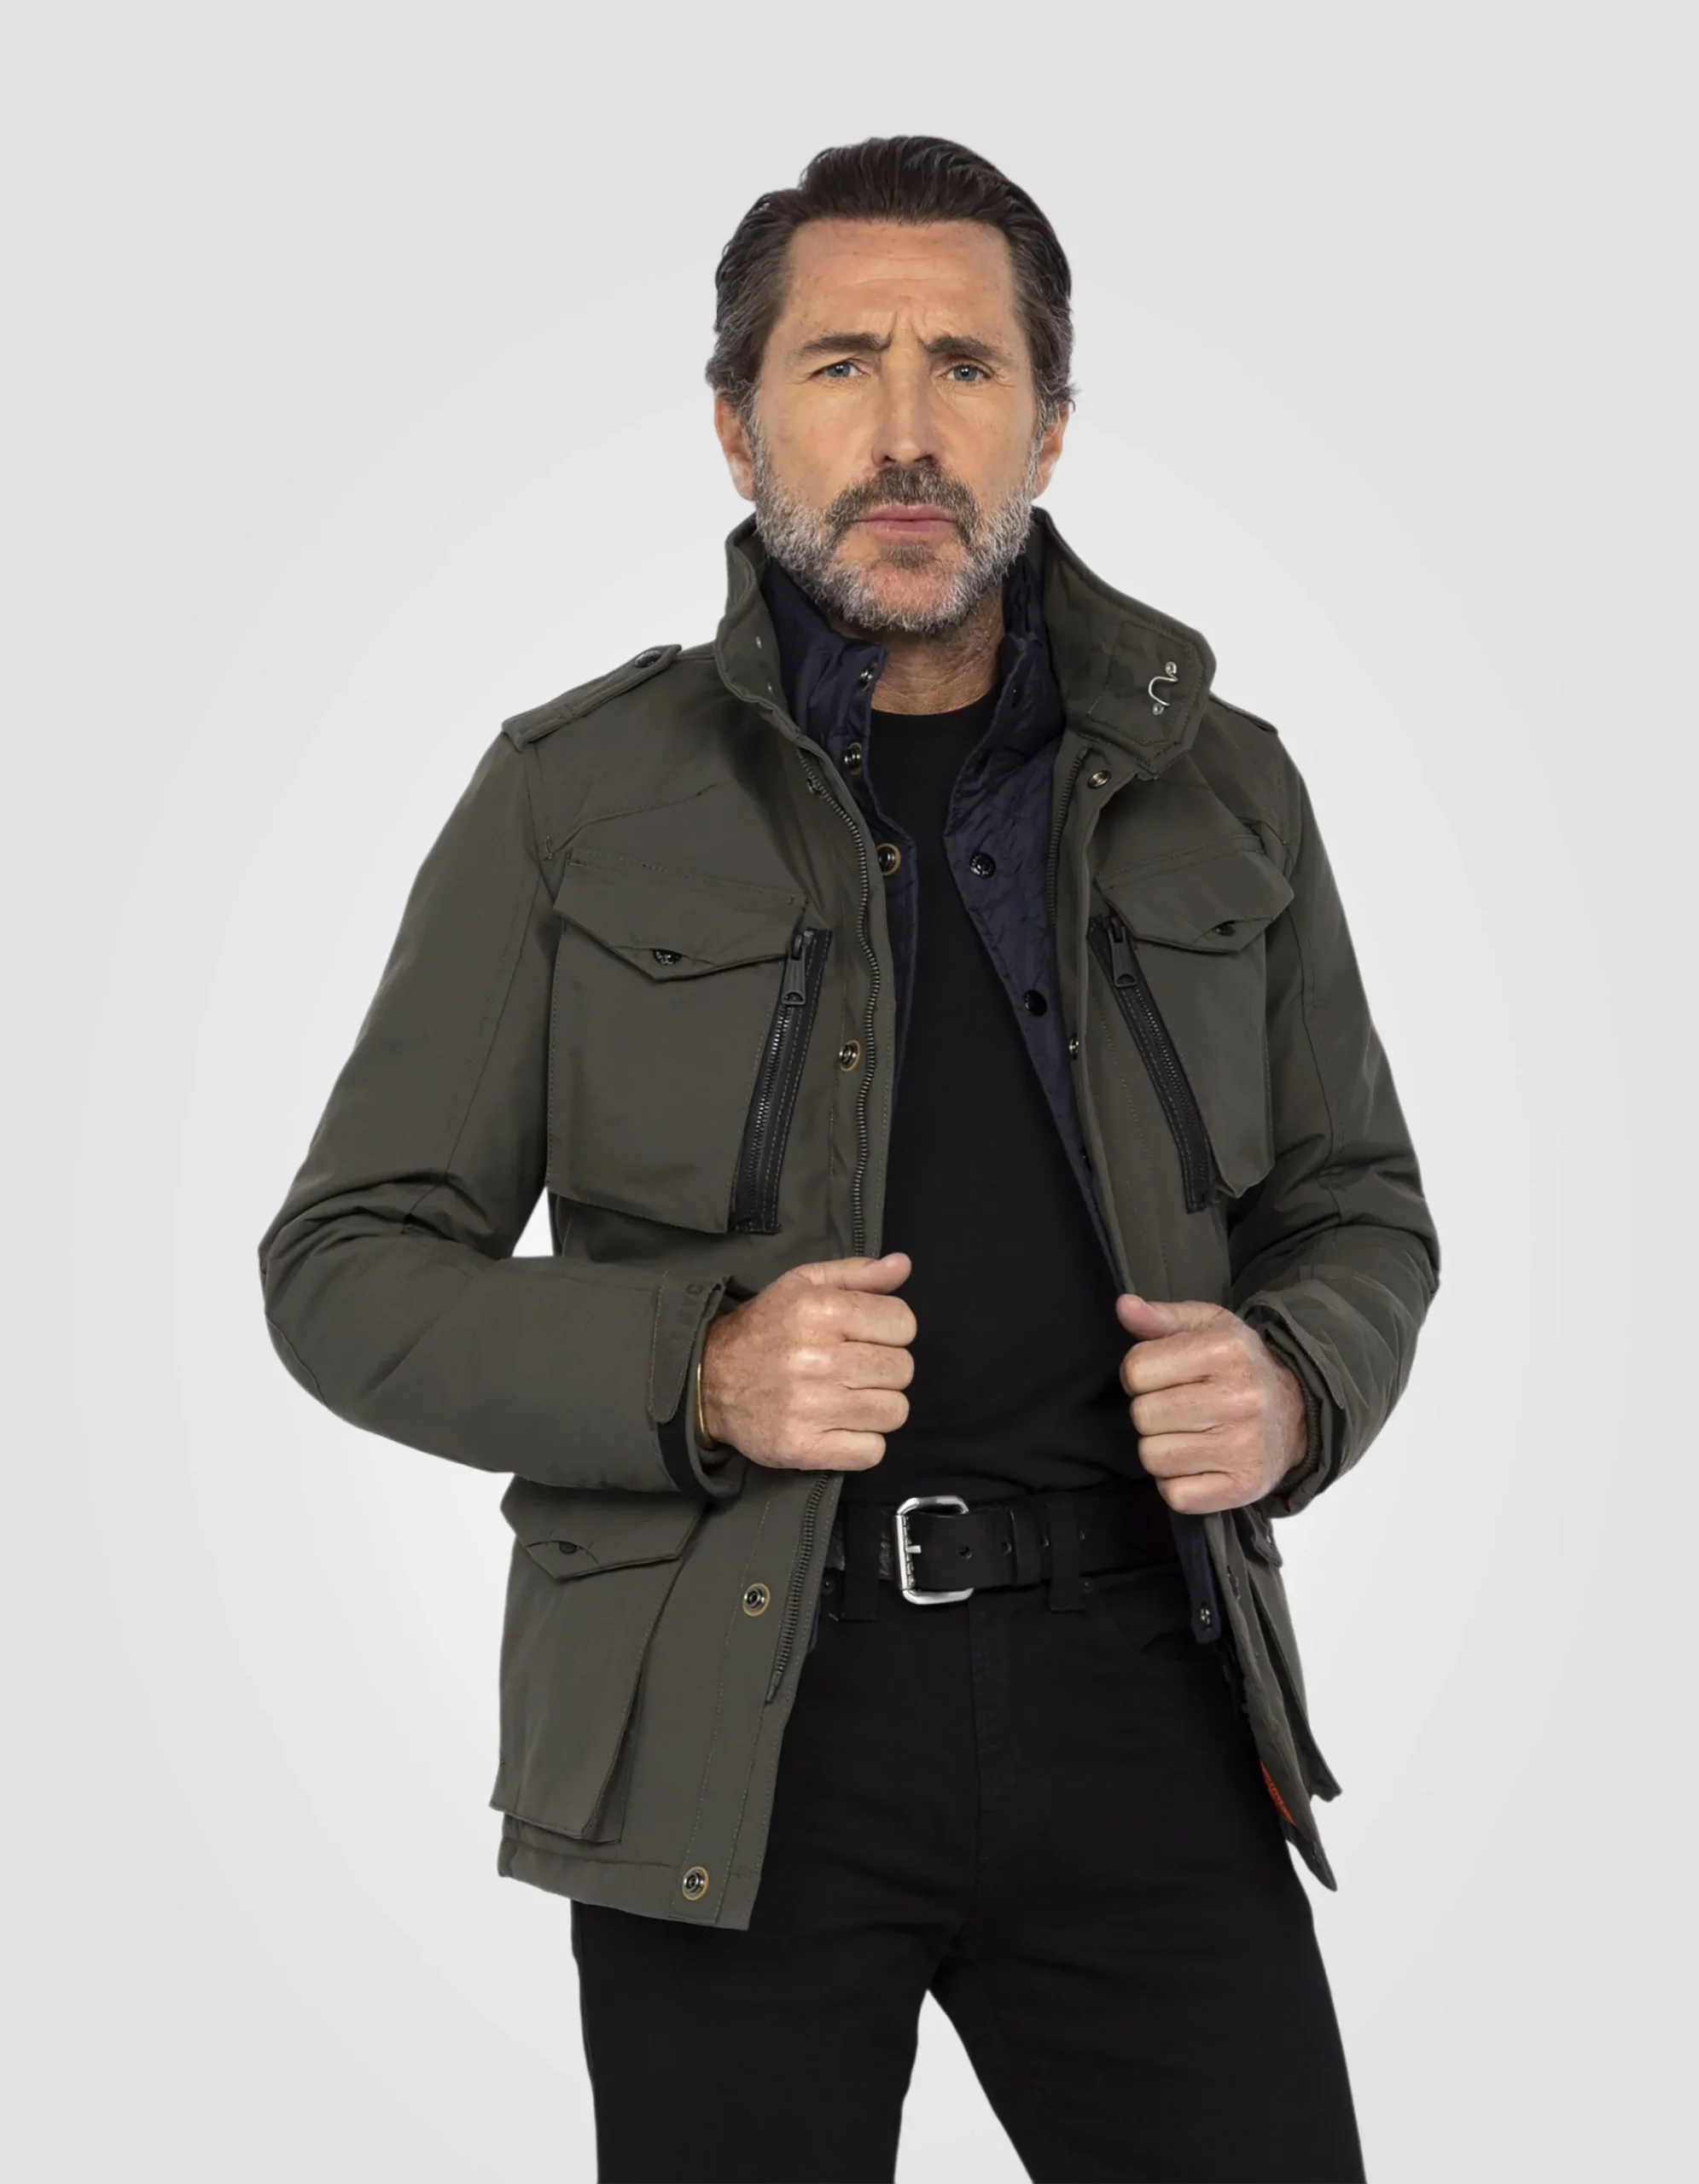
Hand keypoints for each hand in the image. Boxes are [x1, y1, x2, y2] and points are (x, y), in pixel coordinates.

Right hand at [699, 1252, 915, 1470]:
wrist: (709, 1381)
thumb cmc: (766, 1328)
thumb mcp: (804, 1284)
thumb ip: (858, 1274)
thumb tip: (902, 1265)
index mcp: (822, 1311)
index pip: (904, 1324)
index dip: (891, 1330)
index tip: (867, 1336)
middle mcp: (818, 1359)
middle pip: (902, 1370)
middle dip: (885, 1368)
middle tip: (854, 1369)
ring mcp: (811, 1407)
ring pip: (894, 1412)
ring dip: (877, 1407)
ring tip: (847, 1397)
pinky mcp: (804, 1448)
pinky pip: (872, 1452)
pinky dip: (862, 1443)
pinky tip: (839, 1426)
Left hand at [1113, 1293, 1306, 1515]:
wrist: (1299, 1412)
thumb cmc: (1241, 1366)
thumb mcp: (1208, 1327)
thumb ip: (1161, 1318)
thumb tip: (1124, 1306)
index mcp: (1225, 1351)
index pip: (1137, 1369)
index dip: (1138, 1374)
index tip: (1160, 1377)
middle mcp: (1238, 1398)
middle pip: (1143, 1416)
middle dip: (1149, 1412)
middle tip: (1176, 1408)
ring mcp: (1243, 1447)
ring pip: (1154, 1457)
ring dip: (1160, 1448)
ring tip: (1187, 1434)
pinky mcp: (1243, 1486)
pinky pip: (1175, 1495)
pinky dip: (1176, 1482)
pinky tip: (1196, 1462)